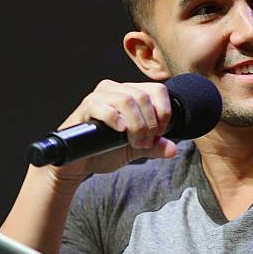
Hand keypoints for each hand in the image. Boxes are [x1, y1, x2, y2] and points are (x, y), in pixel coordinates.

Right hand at [49, 80, 177, 183]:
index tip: (159, 134)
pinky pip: (102, 106)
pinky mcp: (85, 108)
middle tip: (144, 143)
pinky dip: (116, 120)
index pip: (157, 89)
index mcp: (130, 93)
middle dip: (150, 124)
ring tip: (133, 142)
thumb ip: (155, 147)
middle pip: (144, 96)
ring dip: (136, 125)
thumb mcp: (136, 149)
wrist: (79, 164)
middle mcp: (115, 90)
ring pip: (127, 99)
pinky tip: (120, 132)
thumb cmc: (105, 151)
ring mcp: (99, 97)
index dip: (164, 112)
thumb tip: (173, 149)